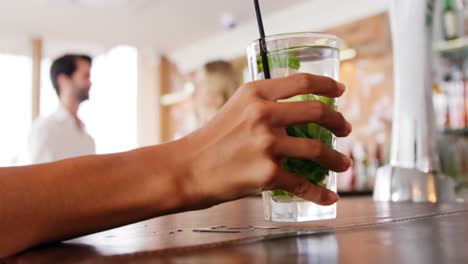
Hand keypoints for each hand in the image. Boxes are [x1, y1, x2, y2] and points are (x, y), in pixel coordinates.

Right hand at [180, 73, 351, 207]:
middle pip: (318, 112)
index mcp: (255, 93)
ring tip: (343, 163)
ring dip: (337, 158)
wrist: (186, 169)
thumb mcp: (234, 109)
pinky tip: (329, 195)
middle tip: (345, 129)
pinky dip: (320, 192)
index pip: (302, 82)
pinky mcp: (267, 173)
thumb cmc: (209, 140)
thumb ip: (263, 106)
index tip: (340, 90)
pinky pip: (304, 183)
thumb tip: (295, 113)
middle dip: (339, 121)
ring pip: (317, 149)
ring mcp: (267, 144)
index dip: (327, 85)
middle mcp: (263, 114)